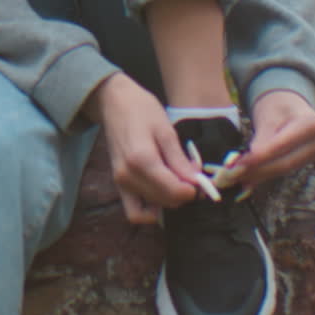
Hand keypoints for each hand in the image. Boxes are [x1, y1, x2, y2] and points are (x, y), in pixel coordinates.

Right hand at [83, 73, 198, 223]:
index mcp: (141, 160)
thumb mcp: (165, 129)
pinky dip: (149, 211)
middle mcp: (128, 176)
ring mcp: (120, 182)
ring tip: (176, 179)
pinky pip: (134, 212)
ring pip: (152, 209)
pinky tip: (161, 194)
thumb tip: (195, 182)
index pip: (172, 191)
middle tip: (190, 175)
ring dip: (169, 200)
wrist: (114, 102)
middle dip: (182, 194)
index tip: (200, 180)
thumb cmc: (141, 109)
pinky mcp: (118, 184)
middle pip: (164, 201)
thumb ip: (179, 159)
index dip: (191, 190)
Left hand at [236, 89, 314, 187]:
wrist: (290, 104)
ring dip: (260, 175)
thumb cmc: (278, 105)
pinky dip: (265, 174)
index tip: (240, 164)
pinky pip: (284, 171)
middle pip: (286, 161)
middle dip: (258, 169)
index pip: (283, 144)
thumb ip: (261, 139)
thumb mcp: (268, 116)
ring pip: (284, 169)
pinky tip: (248, 180)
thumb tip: (247, 163)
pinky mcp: (307, 162)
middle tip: (234, 174)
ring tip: (238, 177)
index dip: (261, 156)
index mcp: (312, 123)